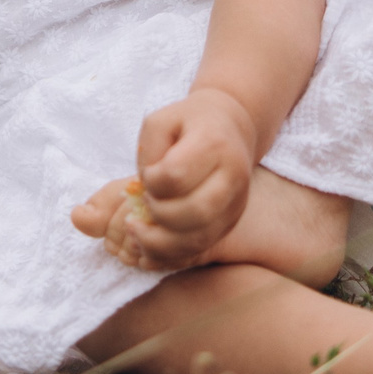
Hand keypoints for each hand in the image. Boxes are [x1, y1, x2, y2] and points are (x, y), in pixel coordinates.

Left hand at [68, 89, 257, 270]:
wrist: (230, 128)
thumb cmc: (189, 122)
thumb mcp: (160, 121)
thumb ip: (147, 151)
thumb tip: (143, 189)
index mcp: (214, 143)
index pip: (176, 175)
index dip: (151, 181)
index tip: (146, 175)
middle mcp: (233, 175)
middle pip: (195, 211)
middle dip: (158, 214)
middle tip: (142, 202)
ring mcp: (236, 202)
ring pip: (199, 237)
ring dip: (160, 242)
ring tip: (136, 230)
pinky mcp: (230, 221)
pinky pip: (200, 247)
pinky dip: (170, 252)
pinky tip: (149, 242)